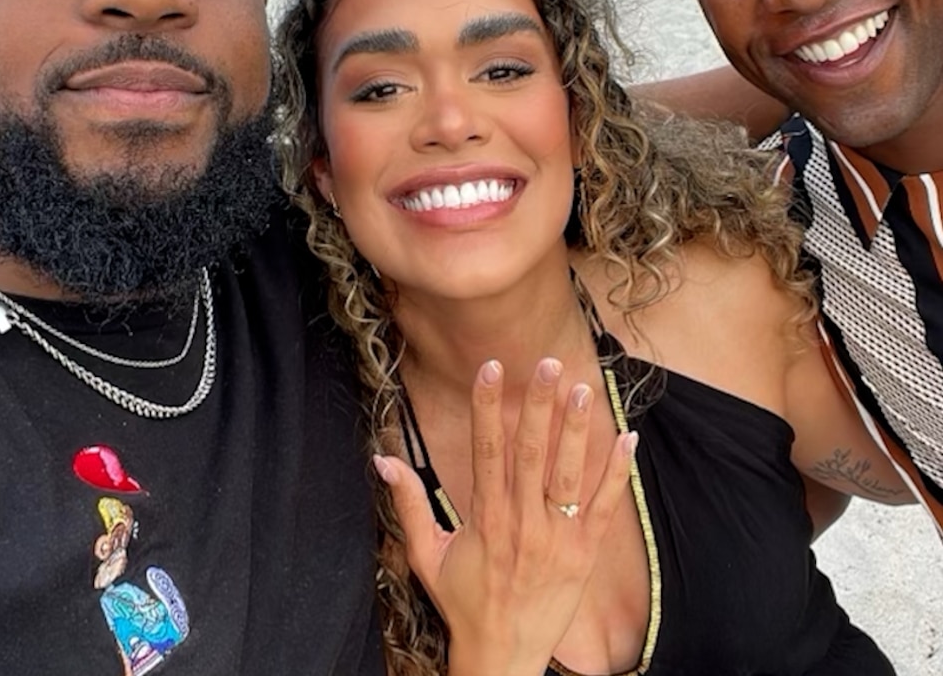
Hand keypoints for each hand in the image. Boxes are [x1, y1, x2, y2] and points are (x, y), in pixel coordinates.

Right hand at [374, 358, 637, 675]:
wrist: (502, 656)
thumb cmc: (462, 602)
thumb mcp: (426, 554)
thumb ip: (409, 503)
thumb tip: (382, 459)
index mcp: (484, 518)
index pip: (486, 449)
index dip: (487, 405)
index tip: (491, 368)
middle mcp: (522, 523)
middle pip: (529, 452)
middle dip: (537, 405)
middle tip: (546, 363)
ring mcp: (557, 539)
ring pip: (569, 474)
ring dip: (576, 429)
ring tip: (582, 389)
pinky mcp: (584, 555)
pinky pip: (604, 508)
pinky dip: (617, 472)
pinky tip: (627, 436)